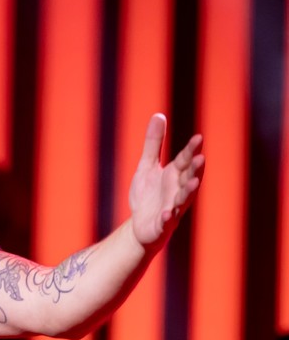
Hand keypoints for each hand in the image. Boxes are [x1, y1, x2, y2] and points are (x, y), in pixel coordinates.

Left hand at [128, 113, 204, 247]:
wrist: (140, 225)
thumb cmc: (148, 194)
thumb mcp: (147, 165)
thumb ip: (154, 143)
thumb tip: (159, 115)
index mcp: (174, 175)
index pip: (184, 160)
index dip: (191, 150)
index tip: (199, 138)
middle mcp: (177, 190)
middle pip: (188, 178)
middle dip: (194, 169)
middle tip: (200, 158)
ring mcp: (172, 208)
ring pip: (183, 200)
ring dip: (188, 192)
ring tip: (193, 183)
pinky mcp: (163, 225)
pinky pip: (167, 222)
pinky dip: (168, 218)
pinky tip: (167, 214)